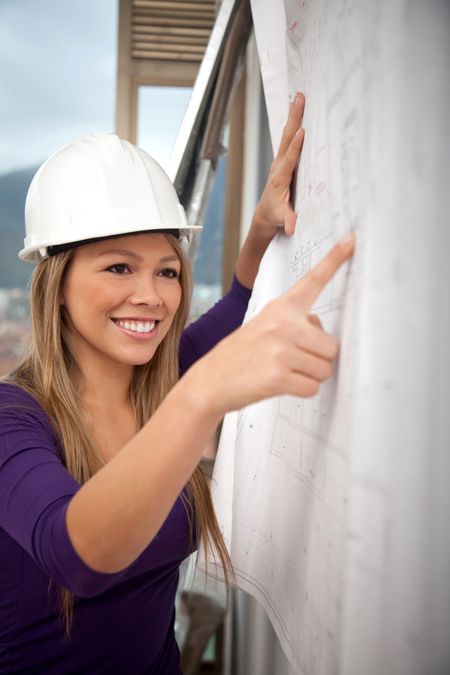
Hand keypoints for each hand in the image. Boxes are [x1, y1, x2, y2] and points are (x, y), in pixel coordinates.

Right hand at [192, 234, 354, 416]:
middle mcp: (282, 324)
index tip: (353, 239)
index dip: (335, 259)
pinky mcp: (277, 376)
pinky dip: (301, 390)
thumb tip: (324, 336)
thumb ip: (295, 324)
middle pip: (332, 346)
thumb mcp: (264, 327)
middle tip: (292, 361)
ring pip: (324, 369)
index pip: (313, 280)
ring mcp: (280, 350)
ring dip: (310, 376)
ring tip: (283, 372)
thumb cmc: (240, 355)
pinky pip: (312, 388)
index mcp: (281, 308)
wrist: (209, 382)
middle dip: (318, 359)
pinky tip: (280, 385)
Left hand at [252, 92, 304, 238]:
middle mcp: (278, 166)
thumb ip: (287, 220)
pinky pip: (288, 139)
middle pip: (287, 139)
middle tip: (299, 98)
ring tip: (298, 96)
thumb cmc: (275, 216)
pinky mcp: (283, 160)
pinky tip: (296, 111)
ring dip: (293, 116)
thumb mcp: (281, 219)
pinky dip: (293, 124)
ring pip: (287, 135)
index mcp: (280, 178)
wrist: (264, 215)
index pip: (289, 159)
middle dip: (294, 118)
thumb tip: (291, 226)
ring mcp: (280, 161)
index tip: (303, 131)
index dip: (296, 146)